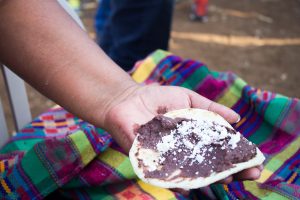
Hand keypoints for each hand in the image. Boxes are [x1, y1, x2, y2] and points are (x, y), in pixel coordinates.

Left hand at [103, 84, 261, 182]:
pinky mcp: (153, 163)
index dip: (238, 156)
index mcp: (196, 137)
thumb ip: (211, 109)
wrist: (129, 100)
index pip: (221, 150)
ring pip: (193, 173)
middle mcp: (186, 152)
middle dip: (232, 171)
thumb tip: (237, 118)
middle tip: (251, 174)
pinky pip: (167, 175)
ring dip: (211, 178)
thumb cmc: (159, 99)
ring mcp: (170, 159)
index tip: (256, 161)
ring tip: (228, 179)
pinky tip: (191, 185)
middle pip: (211, 165)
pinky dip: (178, 182)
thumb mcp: (189, 99)